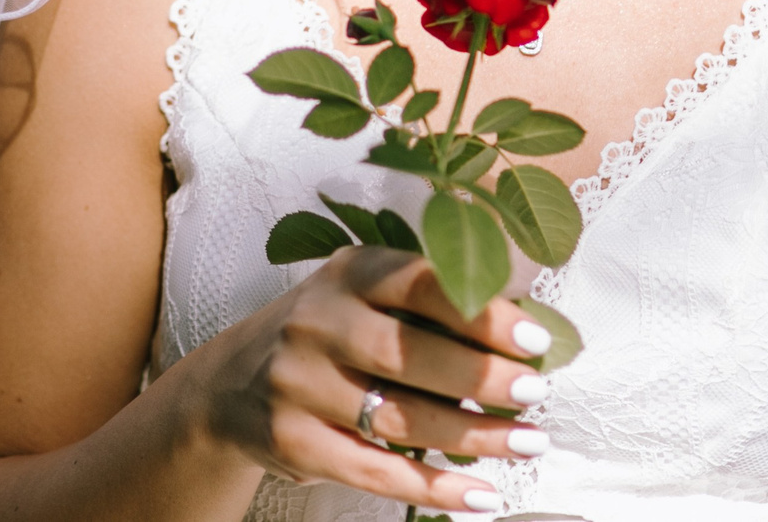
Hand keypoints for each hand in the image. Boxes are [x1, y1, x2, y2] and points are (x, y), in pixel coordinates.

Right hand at [181, 245, 555, 512]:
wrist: (230, 385)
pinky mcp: (294, 442)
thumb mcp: (365, 296)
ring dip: (473, 436)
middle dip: (482, 377)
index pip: (421, 284)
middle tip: (537, 393)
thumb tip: (528, 335)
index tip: (536, 340)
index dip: (482, 312)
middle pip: (409, 354)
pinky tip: (482, 495)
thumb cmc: (331, 333)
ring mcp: (299, 384)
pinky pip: (376, 472)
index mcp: (349, 273)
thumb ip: (429, 305)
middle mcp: (318, 322)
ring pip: (398, 418)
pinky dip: (435, 488)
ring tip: (529, 442)